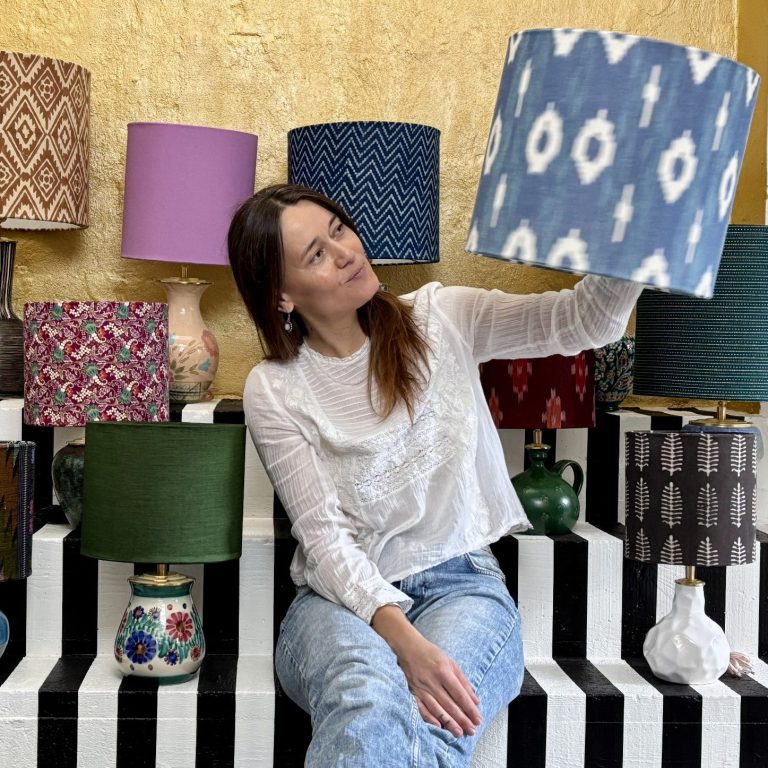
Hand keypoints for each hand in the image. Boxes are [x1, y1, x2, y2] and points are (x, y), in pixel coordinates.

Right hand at [372, 605, 481, 737]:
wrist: (409, 648)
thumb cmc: (432, 654)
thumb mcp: (451, 662)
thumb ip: (463, 681)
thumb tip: (475, 700)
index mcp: (444, 671)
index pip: (459, 694)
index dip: (469, 708)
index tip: (478, 719)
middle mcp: (432, 681)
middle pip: (449, 704)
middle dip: (462, 719)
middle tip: (471, 731)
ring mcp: (422, 688)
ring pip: (437, 709)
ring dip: (449, 723)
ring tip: (459, 733)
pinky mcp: (414, 692)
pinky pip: (422, 708)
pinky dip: (430, 719)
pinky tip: (438, 727)